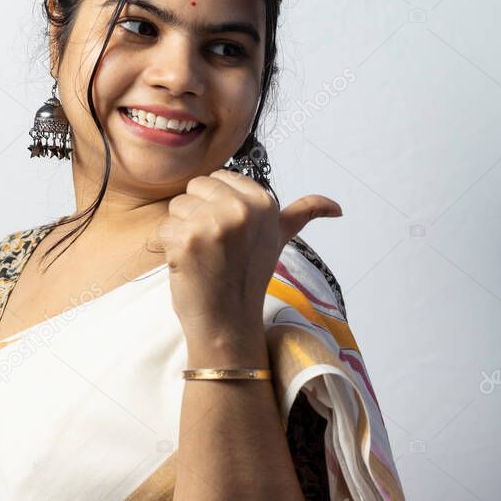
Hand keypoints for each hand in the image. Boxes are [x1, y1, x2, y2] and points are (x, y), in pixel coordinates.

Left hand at [156, 168, 342, 341]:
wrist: (228, 322)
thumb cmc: (248, 277)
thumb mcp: (279, 238)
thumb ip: (304, 214)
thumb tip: (336, 207)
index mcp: (264, 202)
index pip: (218, 178)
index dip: (217, 205)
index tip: (231, 234)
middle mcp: (241, 208)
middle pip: (195, 187)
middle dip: (198, 214)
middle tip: (216, 246)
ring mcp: (213, 223)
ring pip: (177, 205)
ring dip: (183, 230)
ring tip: (204, 255)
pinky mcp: (186, 238)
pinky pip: (164, 228)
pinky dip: (170, 248)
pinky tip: (190, 265)